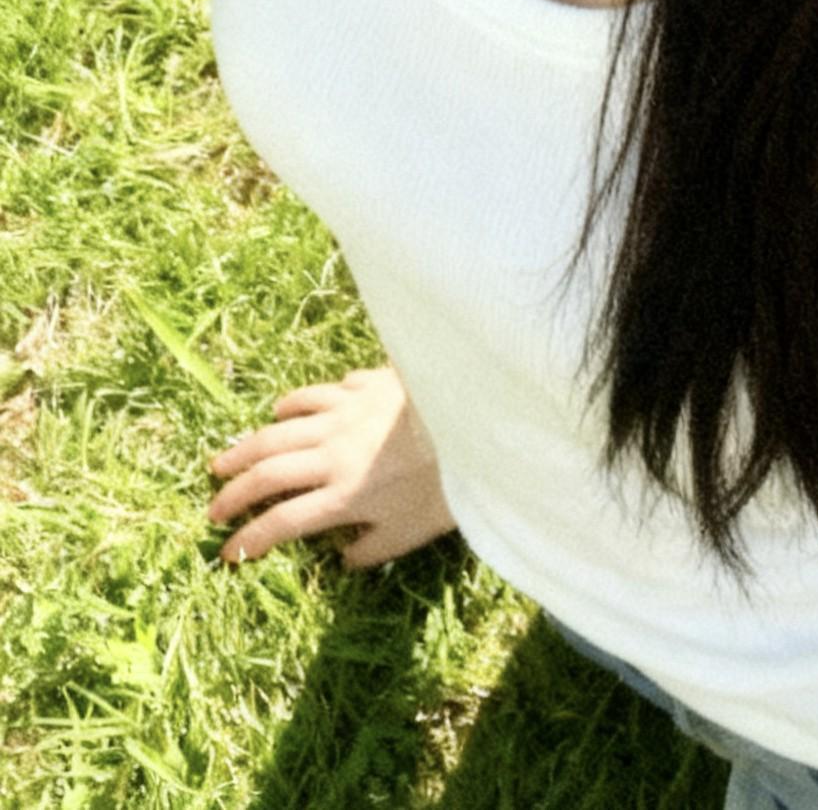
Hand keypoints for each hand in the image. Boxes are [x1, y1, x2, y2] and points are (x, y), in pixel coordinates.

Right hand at [206, 363, 457, 568]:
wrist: (475, 418)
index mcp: (344, 497)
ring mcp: (343, 416)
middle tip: (212, 508)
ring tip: (222, 462)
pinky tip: (278, 412)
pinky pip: (313, 395)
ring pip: (278, 430)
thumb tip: (342, 558)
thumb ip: (372, 550)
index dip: (249, 541)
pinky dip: (289, 405)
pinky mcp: (360, 387)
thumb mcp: (411, 533)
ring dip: (245, 448)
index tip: (226, 554)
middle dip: (233, 494)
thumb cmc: (446, 483)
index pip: (282, 524)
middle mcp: (333, 455)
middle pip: (268, 474)